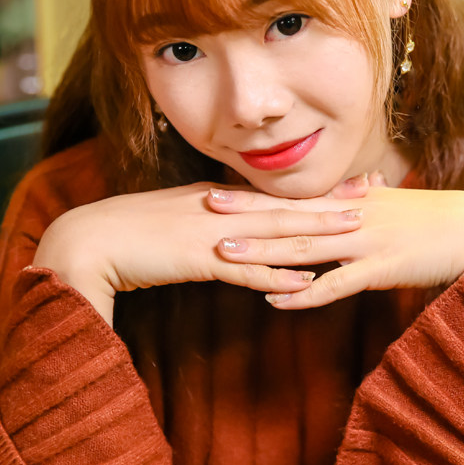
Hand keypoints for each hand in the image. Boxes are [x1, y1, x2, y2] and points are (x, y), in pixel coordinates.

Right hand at [32, 181, 367, 325]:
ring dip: (317, 232)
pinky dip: (278, 275)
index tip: (354, 184)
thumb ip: (210, 220)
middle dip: (332, 201)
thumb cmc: (130, 231)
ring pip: (276, 232)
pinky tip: (306, 280)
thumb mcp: (178, 218)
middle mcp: (223, 209)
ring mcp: (213, 232)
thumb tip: (236, 227)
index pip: (279, 193)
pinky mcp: (198, 258)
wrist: (89, 239)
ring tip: (355, 231)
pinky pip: (246, 270)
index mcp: (220, 198)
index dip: (319, 189)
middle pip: (288, 205)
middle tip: (374, 194)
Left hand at [210, 186, 463, 308]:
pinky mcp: (382, 267)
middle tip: (203, 210)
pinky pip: (338, 283)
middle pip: (288, 216)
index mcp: (347, 202)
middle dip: (245, 214)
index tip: (215, 190)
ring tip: (226, 256)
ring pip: (305, 247)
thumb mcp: (392, 203)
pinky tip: (278, 300)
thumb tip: (357, 185)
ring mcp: (364, 241)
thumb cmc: (430, 217)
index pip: (290, 198)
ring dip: (264, 253)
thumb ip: (366, 197)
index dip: (252, 195)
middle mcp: (349, 216)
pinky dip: (307, 292)